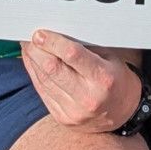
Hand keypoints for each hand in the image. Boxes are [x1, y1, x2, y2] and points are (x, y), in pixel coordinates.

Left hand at [21, 31, 138, 131]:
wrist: (122, 113)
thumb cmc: (115, 79)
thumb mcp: (109, 58)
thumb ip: (85, 47)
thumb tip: (56, 31)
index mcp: (103, 78)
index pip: (73, 55)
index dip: (53, 42)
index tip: (40, 33)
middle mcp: (88, 97)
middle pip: (53, 69)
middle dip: (36, 50)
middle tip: (28, 37)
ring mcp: (74, 111)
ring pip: (44, 81)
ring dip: (32, 61)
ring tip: (28, 47)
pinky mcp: (63, 118)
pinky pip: (43, 92)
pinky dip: (34, 74)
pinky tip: (32, 62)